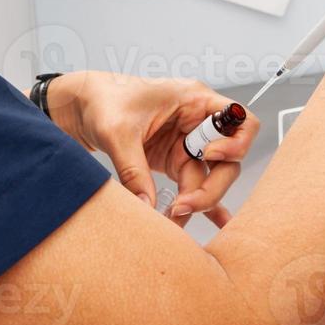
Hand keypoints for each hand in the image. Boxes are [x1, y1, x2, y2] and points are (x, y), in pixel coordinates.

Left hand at [41, 72, 259, 227]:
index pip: (241, 120)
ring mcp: (187, 144)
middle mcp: (197, 122)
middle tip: (184, 206)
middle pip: (228, 160)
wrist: (83, 105)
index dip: (235, 143)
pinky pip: (194, 185)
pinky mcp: (174, 161)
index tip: (209, 156)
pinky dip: (201, 204)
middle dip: (212, 187)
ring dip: (198, 201)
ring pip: (210, 178)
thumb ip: (134, 170)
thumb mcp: (117, 133)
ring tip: (175, 221)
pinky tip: (211, 224)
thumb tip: (147, 207)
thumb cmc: (104, 100)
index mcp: (194, 100)